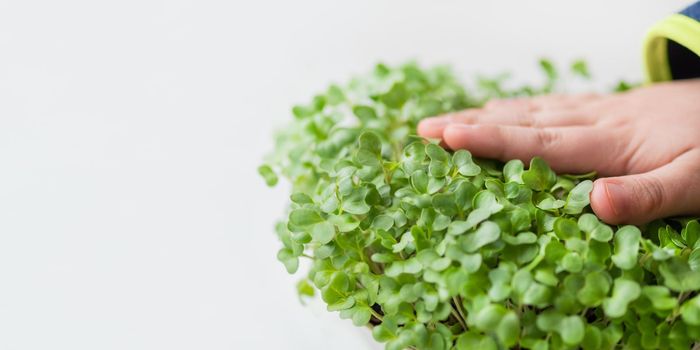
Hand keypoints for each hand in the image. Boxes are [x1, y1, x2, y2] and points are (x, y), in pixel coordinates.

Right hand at [417, 79, 699, 224]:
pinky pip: (550, 105)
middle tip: (423, 130)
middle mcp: (593, 120)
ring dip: (484, 116)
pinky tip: (501, 110)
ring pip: (530, 111)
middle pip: (521, 122)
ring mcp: (597, 110)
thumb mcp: (696, 182)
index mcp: (610, 142)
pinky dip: (517, 108)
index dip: (491, 143)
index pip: (538, 144)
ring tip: (444, 122)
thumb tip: (595, 203)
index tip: (446, 138)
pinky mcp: (604, 107)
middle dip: (469, 126)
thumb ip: (648, 196)